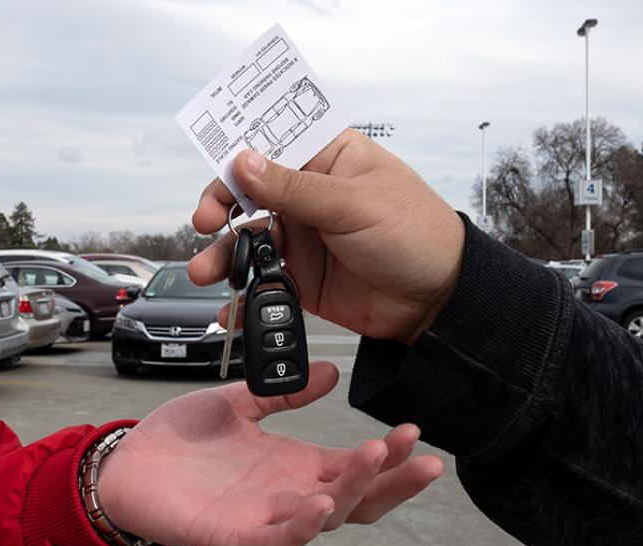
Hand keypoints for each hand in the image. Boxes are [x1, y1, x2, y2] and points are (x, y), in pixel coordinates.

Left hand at [95, 362, 443, 545]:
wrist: (125, 464)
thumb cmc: (179, 442)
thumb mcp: (239, 404)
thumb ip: (283, 393)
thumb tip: (332, 373)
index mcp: (294, 466)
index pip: (355, 465)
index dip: (389, 454)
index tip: (414, 430)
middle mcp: (287, 496)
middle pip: (356, 498)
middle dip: (394, 481)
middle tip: (426, 458)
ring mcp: (262, 520)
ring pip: (324, 518)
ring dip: (353, 493)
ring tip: (375, 459)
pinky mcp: (230, 538)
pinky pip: (274, 543)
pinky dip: (301, 528)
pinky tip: (321, 505)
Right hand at [189, 129, 465, 344]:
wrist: (438, 302)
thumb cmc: (417, 236)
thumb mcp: (354, 204)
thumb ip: (295, 187)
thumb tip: (245, 162)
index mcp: (328, 158)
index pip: (272, 143)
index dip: (238, 153)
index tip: (219, 169)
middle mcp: (311, 193)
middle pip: (248, 192)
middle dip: (220, 206)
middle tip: (204, 221)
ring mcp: (305, 236)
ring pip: (248, 239)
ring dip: (223, 254)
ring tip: (207, 271)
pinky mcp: (302, 276)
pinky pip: (261, 281)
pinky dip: (242, 293)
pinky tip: (231, 305)